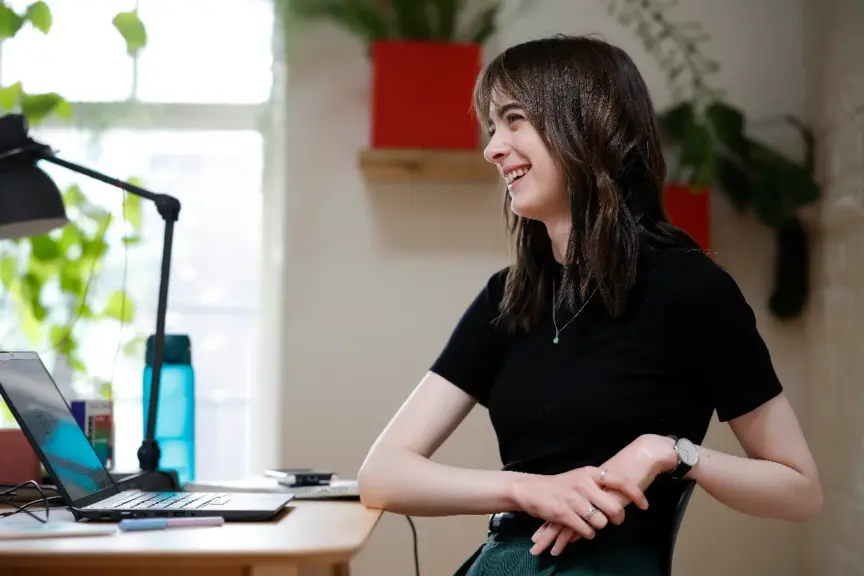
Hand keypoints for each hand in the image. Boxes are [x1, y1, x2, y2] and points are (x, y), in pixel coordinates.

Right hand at [529, 435, 676, 555]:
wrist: (531, 489)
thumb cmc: (560, 485)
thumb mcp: (581, 477)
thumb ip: (599, 484)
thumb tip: (624, 494)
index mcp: (591, 473)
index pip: (621, 482)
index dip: (636, 494)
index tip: (645, 505)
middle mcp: (584, 483)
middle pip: (614, 508)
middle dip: (617, 518)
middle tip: (614, 520)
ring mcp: (574, 498)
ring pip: (601, 522)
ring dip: (599, 526)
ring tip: (592, 523)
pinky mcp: (564, 513)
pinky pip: (587, 531)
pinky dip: (588, 533)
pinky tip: (582, 528)